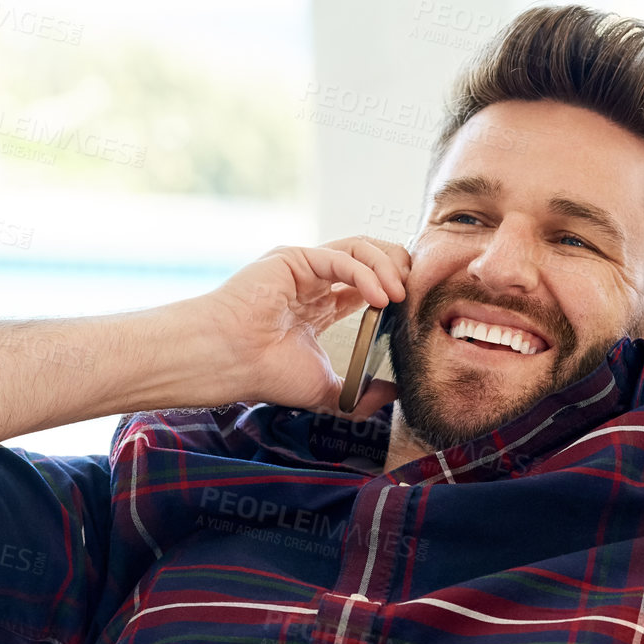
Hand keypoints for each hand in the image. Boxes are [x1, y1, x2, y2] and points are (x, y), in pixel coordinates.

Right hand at [195, 236, 410, 418]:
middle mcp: (313, 282)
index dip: (395, 292)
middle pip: (370, 260)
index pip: (369, 286)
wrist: (228, 362)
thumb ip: (359, 394)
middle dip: (398, 270)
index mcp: (319, 307)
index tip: (415, 310)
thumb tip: (393, 394)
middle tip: (415, 293)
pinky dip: (366, 273)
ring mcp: (304, 268)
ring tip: (401, 294)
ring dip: (387, 267)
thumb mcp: (326, 390)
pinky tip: (380, 297)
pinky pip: (340, 256)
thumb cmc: (264, 373)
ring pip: (359, 249)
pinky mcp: (294, 258)